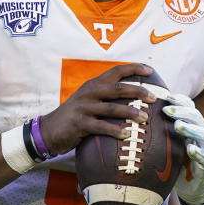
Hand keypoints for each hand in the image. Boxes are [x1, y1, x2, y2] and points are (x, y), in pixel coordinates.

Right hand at [39, 64, 157, 154]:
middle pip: (118, 88)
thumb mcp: (88, 100)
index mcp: (93, 85)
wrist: (49, 130)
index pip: (116, 71)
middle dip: (138, 91)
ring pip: (112, 108)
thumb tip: (134, 98)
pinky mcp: (80, 124)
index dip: (133, 68)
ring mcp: (84, 108)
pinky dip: (115, 130)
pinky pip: (101, 127)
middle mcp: (89, 93)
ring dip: (130, 112)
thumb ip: (106, 97)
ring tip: (145, 118)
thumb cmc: (75, 116)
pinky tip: (126, 135)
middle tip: (154, 98)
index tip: (150, 70)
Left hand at [162, 93, 203, 204]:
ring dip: (190, 128)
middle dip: (182, 111)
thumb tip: (136, 114)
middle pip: (196, 117)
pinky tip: (190, 149)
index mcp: (192, 126)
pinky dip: (198, 152)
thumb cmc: (179, 161)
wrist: (195, 187)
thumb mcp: (170, 143)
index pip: (189, 108)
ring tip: (178, 125)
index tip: (166, 96)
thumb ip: (160, 130)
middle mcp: (201, 134)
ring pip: (202, 134)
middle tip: (166, 109)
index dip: (180, 101)